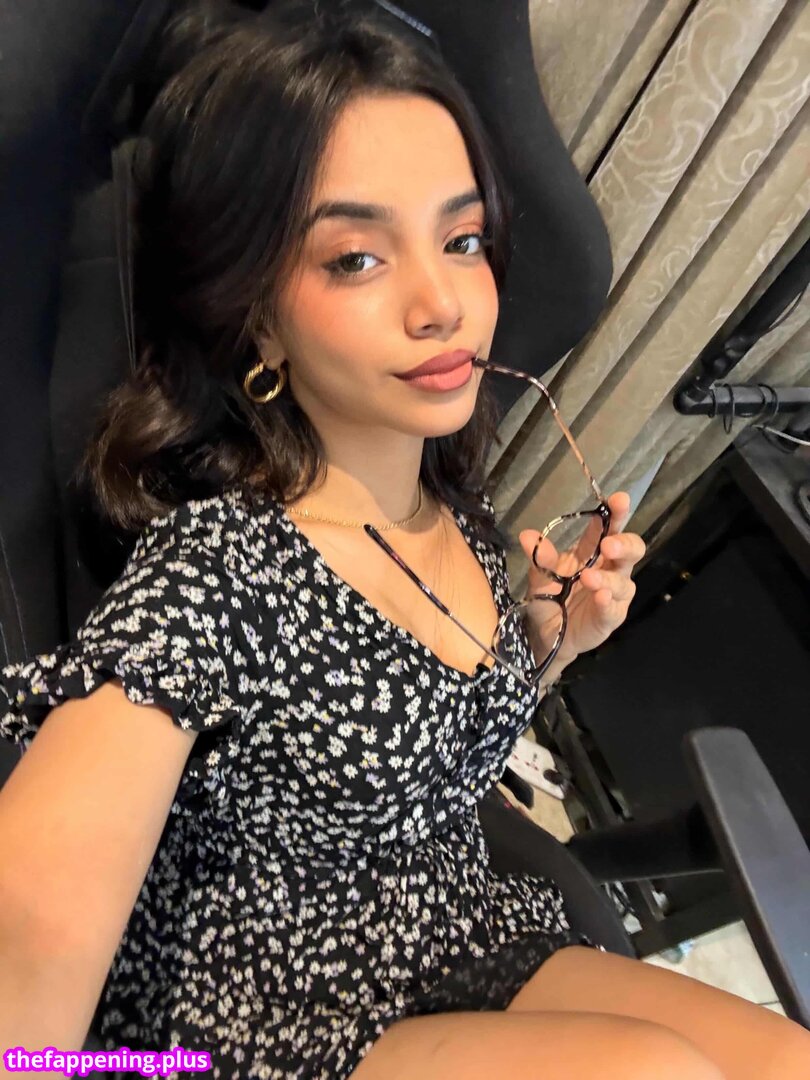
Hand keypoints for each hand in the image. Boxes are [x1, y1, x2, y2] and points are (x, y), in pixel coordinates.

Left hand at [518, 492, 645, 672]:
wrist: (544, 634)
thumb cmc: (549, 598)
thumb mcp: (539, 576)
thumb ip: (539, 557)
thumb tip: (527, 536)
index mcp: (594, 552)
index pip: (609, 528)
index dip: (616, 514)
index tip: (618, 500)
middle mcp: (611, 569)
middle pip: (632, 550)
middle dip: (624, 543)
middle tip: (608, 543)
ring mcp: (614, 595)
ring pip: (624, 582)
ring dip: (608, 578)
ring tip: (589, 577)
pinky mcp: (610, 618)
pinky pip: (613, 609)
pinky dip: (607, 602)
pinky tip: (601, 597)